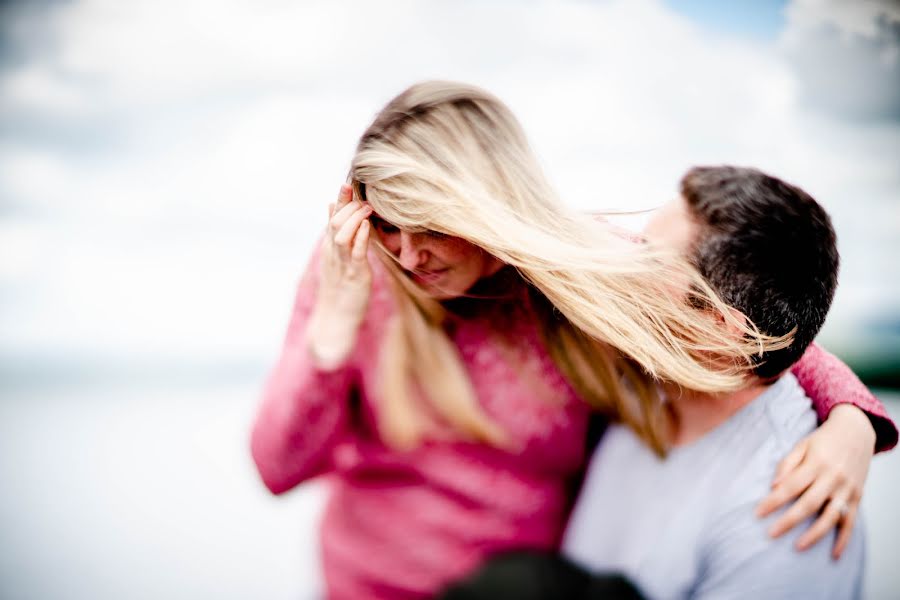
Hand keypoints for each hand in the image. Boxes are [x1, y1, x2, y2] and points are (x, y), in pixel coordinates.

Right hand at [306, 184, 372, 368]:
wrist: (335, 319)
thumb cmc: (340, 290)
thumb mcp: (337, 261)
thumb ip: (337, 236)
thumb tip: (334, 210)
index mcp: (330, 249)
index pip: (332, 218)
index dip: (339, 201)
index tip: (346, 184)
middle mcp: (333, 253)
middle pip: (335, 222)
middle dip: (346, 205)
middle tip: (359, 194)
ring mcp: (342, 264)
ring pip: (341, 234)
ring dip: (354, 218)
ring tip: (365, 207)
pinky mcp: (354, 275)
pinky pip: (355, 253)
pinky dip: (360, 237)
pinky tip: (366, 227)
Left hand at [756, 404, 874, 558]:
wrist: (857, 430)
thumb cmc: (824, 439)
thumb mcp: (802, 444)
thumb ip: (787, 464)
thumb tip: (773, 486)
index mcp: (816, 464)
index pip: (790, 486)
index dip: (773, 501)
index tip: (758, 513)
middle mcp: (832, 478)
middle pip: (808, 504)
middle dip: (789, 521)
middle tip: (771, 534)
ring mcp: (847, 489)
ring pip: (831, 516)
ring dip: (814, 534)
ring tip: (797, 546)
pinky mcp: (857, 497)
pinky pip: (851, 521)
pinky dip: (844, 539)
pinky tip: (834, 553)